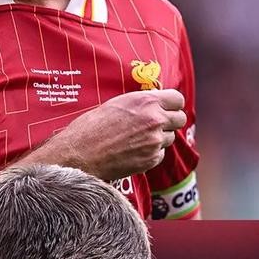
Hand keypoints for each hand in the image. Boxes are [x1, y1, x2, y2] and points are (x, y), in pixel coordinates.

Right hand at [29, 89, 186, 179]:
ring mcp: (155, 141)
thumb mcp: (116, 104)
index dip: (172, 104)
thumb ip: (140, 104)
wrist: (79, 154)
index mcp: (146, 101)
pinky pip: (159, 154)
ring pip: (169, 138)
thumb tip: (153, 105)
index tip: (167, 108)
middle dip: (171, 121)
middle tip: (156, 125)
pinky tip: (132, 152)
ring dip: (158, 138)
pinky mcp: (151, 160)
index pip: (177, 99)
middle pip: (180, 119)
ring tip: (137, 139)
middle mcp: (155, 119)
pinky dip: (150, 154)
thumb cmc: (90, 128)